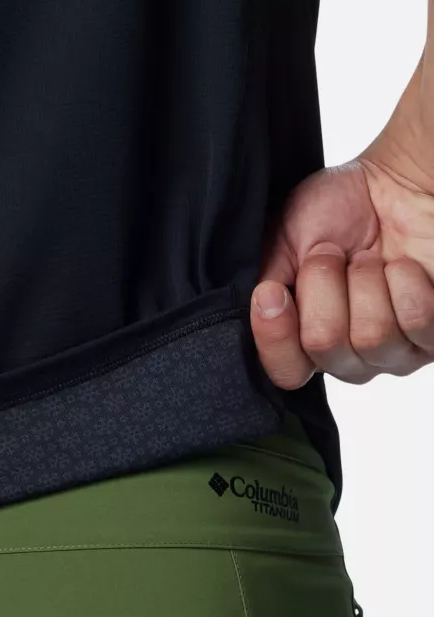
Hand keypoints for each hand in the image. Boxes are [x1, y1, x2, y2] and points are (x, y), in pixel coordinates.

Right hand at [251, 57, 433, 389]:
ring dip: (365, 282)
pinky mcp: (432, 337)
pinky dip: (404, 282)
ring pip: (370, 338)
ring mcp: (393, 351)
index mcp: (301, 341)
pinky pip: (415, 323)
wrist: (394, 183)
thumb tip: (260, 309)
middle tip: (332, 256)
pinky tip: (401, 266)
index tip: (273, 293)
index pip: (284, 373)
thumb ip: (261, 286)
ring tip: (369, 258)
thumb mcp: (279, 244)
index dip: (275, 336)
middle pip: (325, 347)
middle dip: (324, 287)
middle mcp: (346, 356)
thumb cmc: (338, 211)